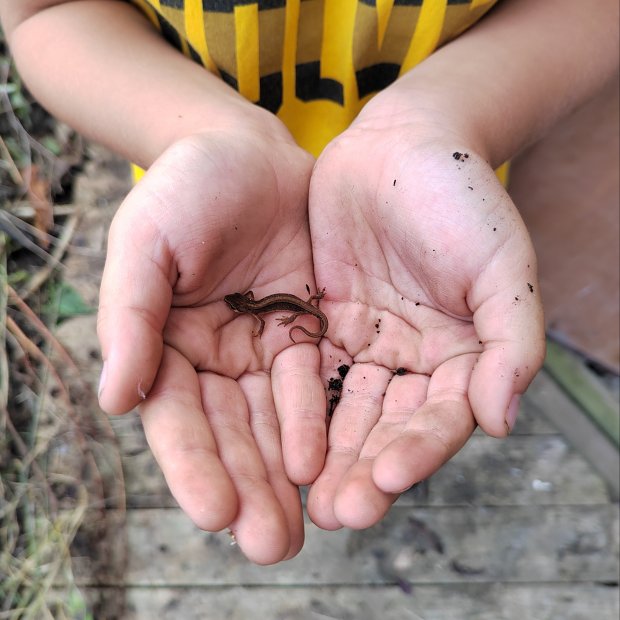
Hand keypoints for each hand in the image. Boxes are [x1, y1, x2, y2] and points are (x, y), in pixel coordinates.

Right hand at [97, 127, 325, 563]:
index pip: (176, 418)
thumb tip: (114, 399)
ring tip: (299, 528)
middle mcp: (211, 358)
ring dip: (284, 476)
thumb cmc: (187, 188)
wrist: (248, 152)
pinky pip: (313, 386)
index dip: (192, 466)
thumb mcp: (148, 241)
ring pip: (272, 423)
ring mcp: (259, 349)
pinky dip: (317, 425)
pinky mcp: (304, 333)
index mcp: (163, 343)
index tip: (212, 514)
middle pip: (229, 434)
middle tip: (270, 544)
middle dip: (247, 489)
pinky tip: (326, 464)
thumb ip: (132, 314)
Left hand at [306, 115, 544, 529]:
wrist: (402, 145)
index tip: (388, 481)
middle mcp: (413, 360)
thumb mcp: (502, 266)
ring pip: (345, 409)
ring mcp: (366, 344)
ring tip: (305, 498)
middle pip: (389, 426)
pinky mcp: (323, 323)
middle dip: (365, 469)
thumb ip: (512, 342)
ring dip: (327, 454)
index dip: (419, 450)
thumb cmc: (462, 198)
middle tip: (338, 513)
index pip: (442, 417)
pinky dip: (297, 407)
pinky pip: (307, 371)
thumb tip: (502, 421)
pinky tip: (278, 441)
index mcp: (463, 355)